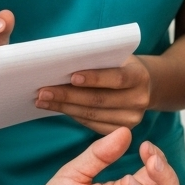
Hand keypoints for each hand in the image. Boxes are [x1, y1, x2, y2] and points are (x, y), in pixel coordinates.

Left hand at [35, 55, 151, 133]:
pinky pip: (92, 124)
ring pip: (92, 115)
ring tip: (42, 100)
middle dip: (68, 95)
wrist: (142, 84)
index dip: (95, 78)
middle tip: (43, 91)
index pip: (117, 78)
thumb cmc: (120, 64)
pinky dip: (72, 115)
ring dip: (64, 107)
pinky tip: (56, 108)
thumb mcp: (115, 55)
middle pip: (99, 100)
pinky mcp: (120, 130)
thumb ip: (96, 58)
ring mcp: (131, 119)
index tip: (71, 76)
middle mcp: (139, 100)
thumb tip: (62, 62)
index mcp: (139, 76)